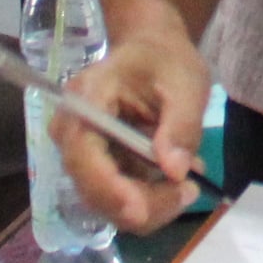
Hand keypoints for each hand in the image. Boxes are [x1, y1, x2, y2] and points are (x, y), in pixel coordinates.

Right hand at [58, 23, 216, 233]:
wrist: (151, 51)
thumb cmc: (165, 60)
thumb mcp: (187, 82)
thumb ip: (182, 124)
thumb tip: (175, 171)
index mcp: (86, 99)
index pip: (83, 154)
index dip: (108, 188)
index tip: (142, 210)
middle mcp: (71, 132)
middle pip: (93, 189)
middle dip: (142, 203)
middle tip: (190, 191)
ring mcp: (81, 154)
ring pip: (107, 202)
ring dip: (150, 205)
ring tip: (190, 185)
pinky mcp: (96, 167)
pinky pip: (117, 197)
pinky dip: (149, 199)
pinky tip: (177, 182)